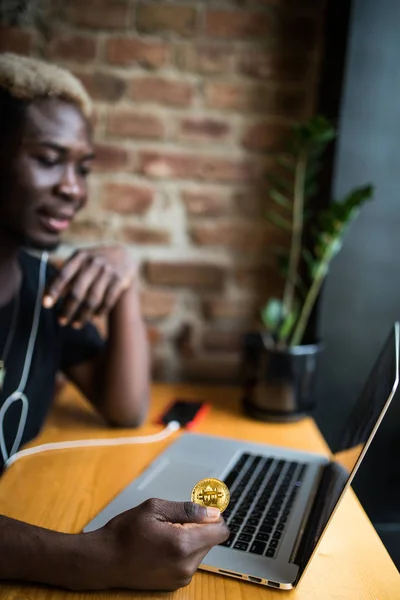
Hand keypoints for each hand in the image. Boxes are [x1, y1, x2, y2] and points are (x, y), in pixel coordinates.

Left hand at [43, 245, 135, 326]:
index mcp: (79, 257)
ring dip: (83, 315)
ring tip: (75, 325)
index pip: (63, 274)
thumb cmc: (93, 262)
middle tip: (61, 321)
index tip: (45, 305)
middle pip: (78, 290)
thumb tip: (46, 297)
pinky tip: (93, 318)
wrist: (123, 255)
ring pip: (93, 299)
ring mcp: (107, 271)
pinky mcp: (119, 280)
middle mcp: (93, 263)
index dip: (53, 290)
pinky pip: (108, 300)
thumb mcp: (79, 261)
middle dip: (68, 308)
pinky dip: (99, 311)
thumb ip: (64, 276)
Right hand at [88, 499, 229, 590]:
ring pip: (201, 550)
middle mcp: (186, 565)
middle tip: (173, 521)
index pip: (220, 531)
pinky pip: (190, 561)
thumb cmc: (125, 532)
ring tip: (165, 534)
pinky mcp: (175, 584)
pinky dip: (182, 551)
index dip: (213, 517)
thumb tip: (212, 512)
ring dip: (190, 539)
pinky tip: (162, 546)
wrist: (104, 561)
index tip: (201, 510)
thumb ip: (187, 509)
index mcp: (183, 544)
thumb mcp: (155, 508)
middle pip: (211, 540)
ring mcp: (181, 577)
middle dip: (199, 527)